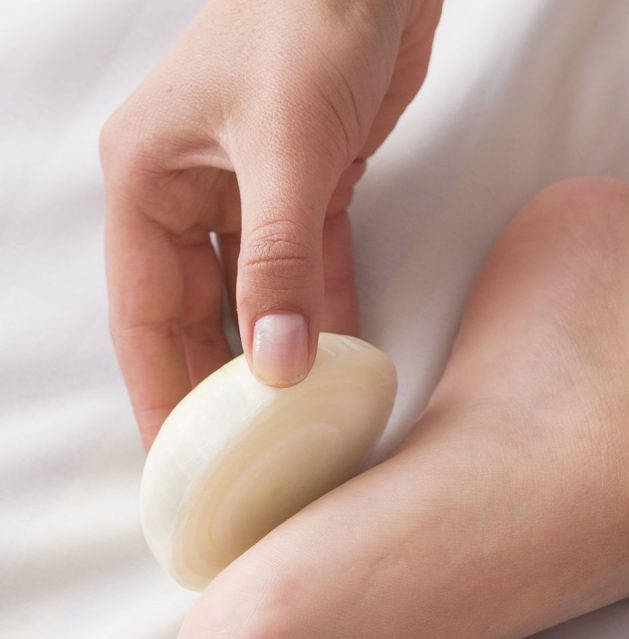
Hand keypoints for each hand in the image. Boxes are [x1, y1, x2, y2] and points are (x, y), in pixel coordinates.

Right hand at [100, 0, 442, 446]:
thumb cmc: (307, 24)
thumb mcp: (285, 151)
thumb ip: (278, 260)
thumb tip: (275, 363)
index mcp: (148, 179)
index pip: (144, 312)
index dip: (161, 390)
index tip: (180, 461)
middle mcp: (191, 189)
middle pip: (197, 313)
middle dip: (220, 386)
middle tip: (243, 462)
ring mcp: (252, 188)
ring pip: (256, 295)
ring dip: (278, 354)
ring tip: (294, 428)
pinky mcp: (312, 183)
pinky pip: (310, 266)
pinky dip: (326, 310)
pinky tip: (342, 360)